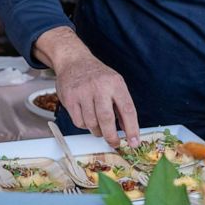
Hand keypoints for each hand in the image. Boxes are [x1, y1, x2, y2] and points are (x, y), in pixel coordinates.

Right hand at [36, 27, 139, 147]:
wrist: (73, 60)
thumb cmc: (97, 75)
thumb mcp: (115, 83)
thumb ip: (121, 105)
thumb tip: (128, 130)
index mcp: (115, 83)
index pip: (127, 109)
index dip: (132, 129)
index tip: (134, 142)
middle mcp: (99, 87)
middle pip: (106, 119)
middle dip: (111, 136)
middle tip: (114, 143)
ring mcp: (82, 93)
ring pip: (91, 124)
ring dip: (97, 130)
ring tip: (99, 126)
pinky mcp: (69, 99)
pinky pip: (79, 122)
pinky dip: (84, 125)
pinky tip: (86, 117)